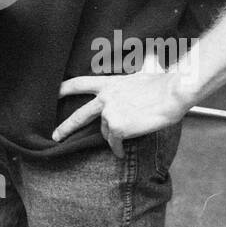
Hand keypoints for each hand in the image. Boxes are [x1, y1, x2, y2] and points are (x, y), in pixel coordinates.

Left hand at [53, 53, 186, 156]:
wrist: (171, 93)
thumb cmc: (163, 84)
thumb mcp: (141, 75)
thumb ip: (131, 82)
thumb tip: (142, 74)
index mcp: (109, 83)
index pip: (80, 83)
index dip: (64, 88)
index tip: (54, 93)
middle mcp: (105, 98)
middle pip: (79, 115)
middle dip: (65, 127)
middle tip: (55, 136)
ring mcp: (110, 113)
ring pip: (106, 133)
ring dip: (113, 139)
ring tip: (123, 141)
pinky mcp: (118, 127)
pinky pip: (115, 143)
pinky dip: (118, 149)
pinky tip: (121, 152)